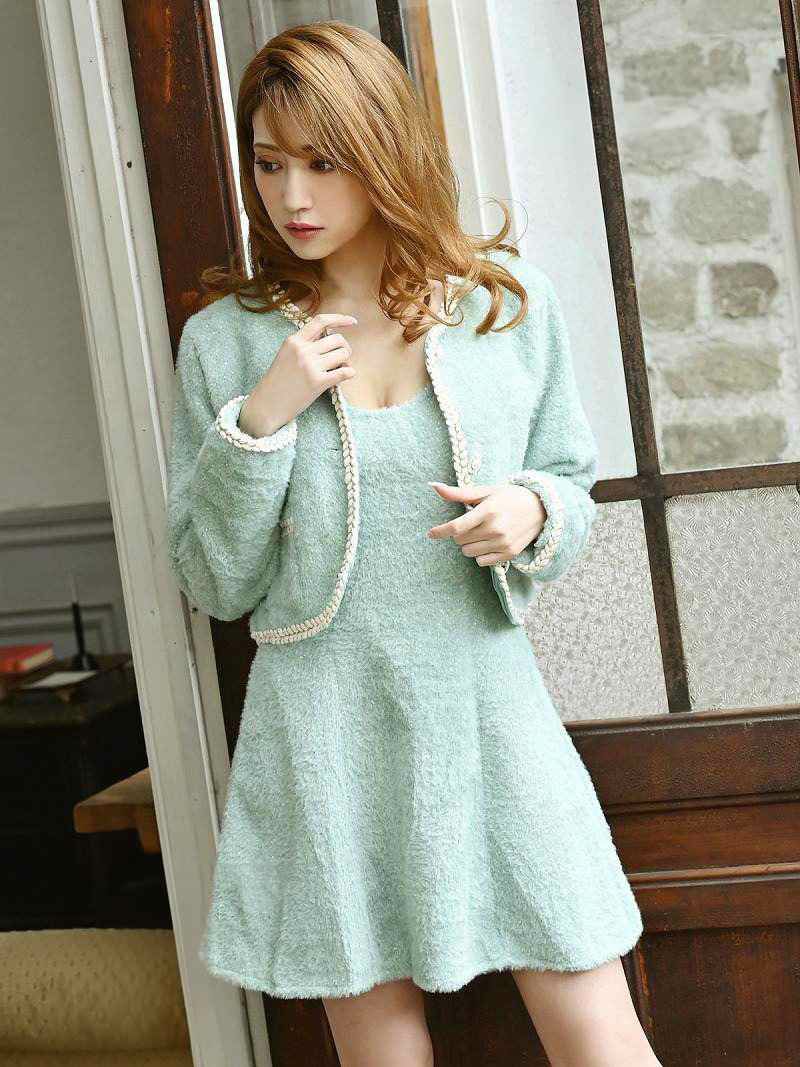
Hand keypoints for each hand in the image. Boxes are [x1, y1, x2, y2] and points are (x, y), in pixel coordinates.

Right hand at [239, 312, 358, 436]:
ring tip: (339, 368)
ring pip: (343, 354)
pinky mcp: (318, 382)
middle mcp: (302, 350)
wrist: (267, 404)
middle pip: (337, 339)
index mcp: (294, 341)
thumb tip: (332, 338)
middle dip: (344, 347)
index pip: (321, 320)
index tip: (353, 321)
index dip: (340, 318)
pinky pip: (345, 372)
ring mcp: (310, 366)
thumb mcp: (286, 355)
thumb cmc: (279, 381)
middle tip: (341, 358)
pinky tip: (345, 375)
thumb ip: (305, 344)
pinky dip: (349, 373)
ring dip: (346, 361)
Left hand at [426, 481, 545, 565]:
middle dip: (460, 533)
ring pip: (469, 552)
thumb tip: (433, 485)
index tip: (430, 534)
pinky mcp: (509, 554)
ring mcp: (503, 543)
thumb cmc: (509, 497)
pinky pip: (481, 562)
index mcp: (488, 511)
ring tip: (483, 532)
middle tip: (473, 523)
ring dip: (470, 544)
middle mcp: (495, 528)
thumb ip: (458, 493)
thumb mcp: (485, 492)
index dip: (440, 532)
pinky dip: (481, 554)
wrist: (541, 508)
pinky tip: (490, 542)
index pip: (457, 527)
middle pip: (460, 541)